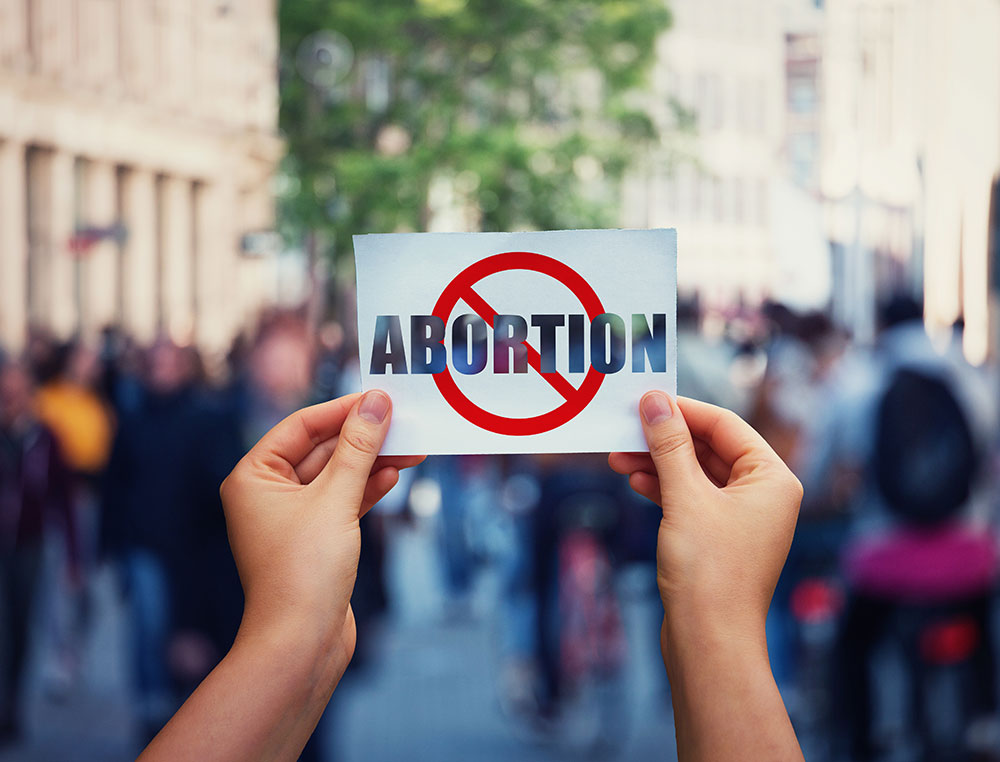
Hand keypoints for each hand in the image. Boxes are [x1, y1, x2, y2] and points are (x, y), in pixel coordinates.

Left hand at [220, 391, 422, 677]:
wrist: (301, 643)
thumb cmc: (304, 570)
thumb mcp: (335, 500)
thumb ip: (358, 448)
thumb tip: (376, 403)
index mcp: (253, 477)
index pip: (301, 426)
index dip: (342, 409)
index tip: (380, 396)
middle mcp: (267, 494)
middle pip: (321, 449)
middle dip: (364, 437)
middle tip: (404, 422)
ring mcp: (292, 518)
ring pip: (337, 476)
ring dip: (372, 462)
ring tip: (412, 449)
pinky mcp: (315, 540)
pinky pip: (342, 501)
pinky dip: (367, 489)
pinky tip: (393, 477)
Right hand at [610, 394, 803, 761]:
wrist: (708, 641)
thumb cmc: (709, 571)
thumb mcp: (684, 497)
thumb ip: (669, 445)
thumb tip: (655, 401)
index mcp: (772, 479)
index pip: (726, 425)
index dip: (683, 410)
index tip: (646, 400)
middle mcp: (763, 495)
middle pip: (710, 448)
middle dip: (665, 439)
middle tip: (626, 429)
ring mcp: (742, 519)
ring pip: (697, 474)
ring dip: (659, 463)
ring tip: (619, 458)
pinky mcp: (719, 539)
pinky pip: (692, 498)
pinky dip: (665, 488)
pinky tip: (636, 482)